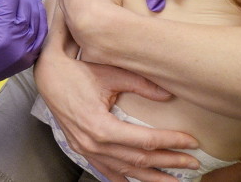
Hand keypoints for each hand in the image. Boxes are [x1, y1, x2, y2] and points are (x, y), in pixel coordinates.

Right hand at [34, 37, 199, 180]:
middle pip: (139, 159)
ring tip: (174, 180)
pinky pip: (106, 171)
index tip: (191, 142)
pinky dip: (124, 178)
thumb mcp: (111, 73)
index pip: (145, 140)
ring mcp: (86, 150)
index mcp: (101, 126)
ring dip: (151, 176)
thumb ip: (141, 84)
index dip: (171, 142)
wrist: (48, 75)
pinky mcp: (82, 149)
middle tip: (192, 163)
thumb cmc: (77, 71)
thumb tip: (169, 94)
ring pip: (125, 170)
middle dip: (169, 162)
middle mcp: (94, 144)